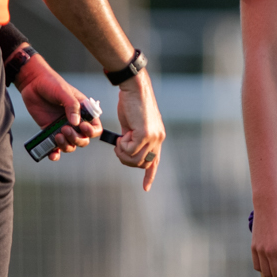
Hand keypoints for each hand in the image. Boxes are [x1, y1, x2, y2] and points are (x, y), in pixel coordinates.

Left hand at [13, 54, 100, 159]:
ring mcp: (63, 127)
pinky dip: (55, 153)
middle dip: (76, 139)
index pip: (95, 127)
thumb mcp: (63, 91)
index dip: (92, 131)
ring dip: (66, 145)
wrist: (32, 83)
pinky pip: (55, 147)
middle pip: (84, 140)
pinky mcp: (50, 131)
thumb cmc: (51, 83)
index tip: (82, 126)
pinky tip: (52, 154)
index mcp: (84, 111)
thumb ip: (72, 106)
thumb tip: (75, 123)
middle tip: (65, 129)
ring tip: (57, 136)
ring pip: (71, 145)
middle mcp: (75, 122)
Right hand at [114, 70, 164, 191]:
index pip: (155, 161)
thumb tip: (127, 150)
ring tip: (119, 142)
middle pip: (142, 164)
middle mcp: (158, 139)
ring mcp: (153, 137)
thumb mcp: (132, 125)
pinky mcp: (145, 134)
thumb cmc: (131, 103)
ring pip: (136, 159)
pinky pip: (130, 150)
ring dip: (123, 154)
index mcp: (157, 137)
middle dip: (127, 160)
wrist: (134, 88)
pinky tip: (121, 135)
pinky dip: (122, 146)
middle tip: (118, 148)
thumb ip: (132, 138)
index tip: (146, 188)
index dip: (149, 176)